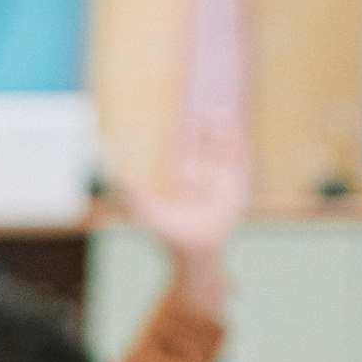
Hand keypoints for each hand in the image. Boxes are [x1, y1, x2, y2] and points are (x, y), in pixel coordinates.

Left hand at [125, 113, 251, 302]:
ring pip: (225, 153)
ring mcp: (221, 184)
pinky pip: (241, 169)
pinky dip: (242, 153)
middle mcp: (204, 178)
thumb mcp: (150, 214)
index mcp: (185, 179)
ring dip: (226, 135)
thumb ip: (136, 198)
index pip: (188, 151)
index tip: (190, 116)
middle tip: (210, 109)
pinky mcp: (236, 191)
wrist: (195, 252)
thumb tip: (118, 182)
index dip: (189, 135)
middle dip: (209, 130)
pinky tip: (243, 138)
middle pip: (208, 147)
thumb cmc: (171, 236)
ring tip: (226, 115)